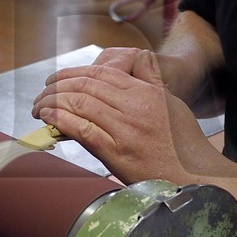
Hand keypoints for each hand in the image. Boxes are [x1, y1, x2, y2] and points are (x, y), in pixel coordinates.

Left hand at [30, 52, 231, 185]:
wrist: (196, 178)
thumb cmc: (185, 145)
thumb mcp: (172, 103)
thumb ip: (152, 80)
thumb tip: (138, 58)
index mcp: (146, 93)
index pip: (102, 73)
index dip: (74, 73)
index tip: (58, 78)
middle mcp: (134, 107)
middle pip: (87, 85)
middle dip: (58, 85)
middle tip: (43, 91)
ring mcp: (125, 129)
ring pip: (80, 103)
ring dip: (53, 101)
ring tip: (40, 105)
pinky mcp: (117, 152)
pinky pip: (82, 129)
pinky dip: (60, 120)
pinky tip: (48, 117)